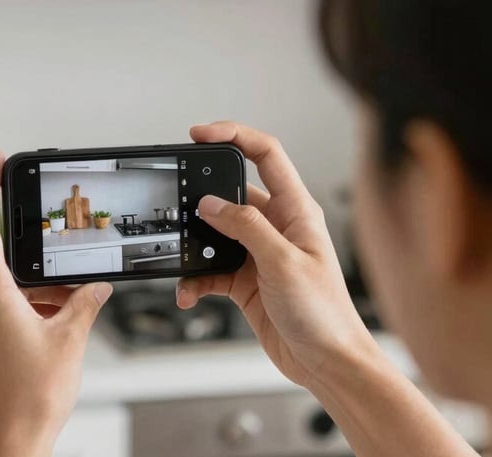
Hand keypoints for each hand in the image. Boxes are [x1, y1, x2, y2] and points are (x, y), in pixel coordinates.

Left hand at [0, 149, 112, 456]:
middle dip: (34, 258)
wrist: (5, 448)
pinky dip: (18, 307)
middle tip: (65, 265)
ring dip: (31, 289)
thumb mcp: (69, 342)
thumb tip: (96, 287)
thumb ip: (84, 304)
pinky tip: (47, 325)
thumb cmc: (31, 400)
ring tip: (66, 306)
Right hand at [177, 122, 377, 386]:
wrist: (327, 362)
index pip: (265, 155)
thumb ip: (245, 227)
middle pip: (231, 194)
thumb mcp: (283, 262)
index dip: (233, 136)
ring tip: (183, 259)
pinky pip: (210, 269)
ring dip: (195, 248)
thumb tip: (212, 204)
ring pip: (215, 234)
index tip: (200, 134)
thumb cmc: (325, 314)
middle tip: (179, 204)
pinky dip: (195, 279)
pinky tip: (190, 291)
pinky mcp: (245, 280)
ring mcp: (259, 253)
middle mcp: (276, 227)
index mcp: (296, 210)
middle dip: (202, 200)